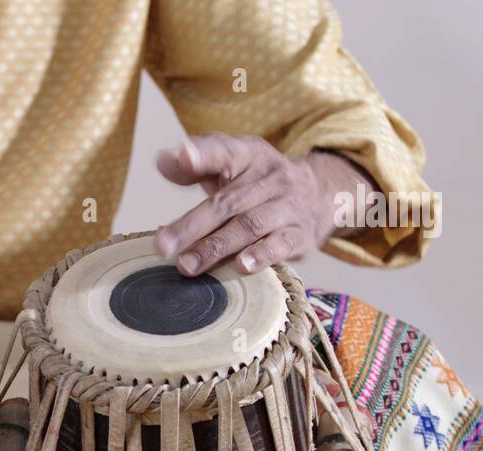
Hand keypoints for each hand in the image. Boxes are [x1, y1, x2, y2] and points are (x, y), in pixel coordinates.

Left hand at [153, 133, 371, 275]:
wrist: (320, 192)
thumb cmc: (256, 182)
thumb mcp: (230, 165)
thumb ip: (195, 166)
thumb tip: (162, 161)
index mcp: (248, 155)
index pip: (223, 150)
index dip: (202, 154)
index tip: (182, 157)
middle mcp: (270, 177)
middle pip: (227, 202)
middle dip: (192, 226)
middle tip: (162, 245)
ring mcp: (287, 205)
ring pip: (249, 225)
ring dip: (216, 246)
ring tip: (187, 265)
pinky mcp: (300, 233)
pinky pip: (282, 244)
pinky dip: (262, 255)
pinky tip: (241, 266)